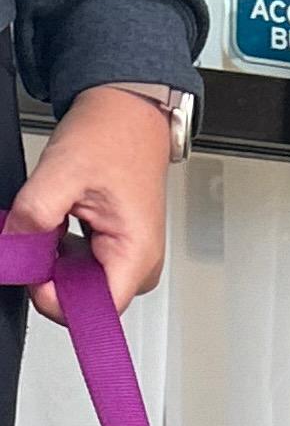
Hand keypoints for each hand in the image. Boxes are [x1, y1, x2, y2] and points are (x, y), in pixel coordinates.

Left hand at [4, 85, 170, 323]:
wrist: (128, 113)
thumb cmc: (113, 136)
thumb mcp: (63, 170)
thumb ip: (34, 214)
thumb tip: (13, 247)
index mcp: (136, 255)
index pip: (95, 312)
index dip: (56, 298)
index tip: (33, 270)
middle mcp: (139, 266)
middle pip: (83, 302)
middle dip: (50, 274)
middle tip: (40, 231)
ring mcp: (129, 260)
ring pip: (78, 285)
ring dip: (53, 260)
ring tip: (57, 218)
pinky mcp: (117, 252)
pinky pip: (80, 269)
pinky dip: (60, 252)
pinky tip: (61, 223)